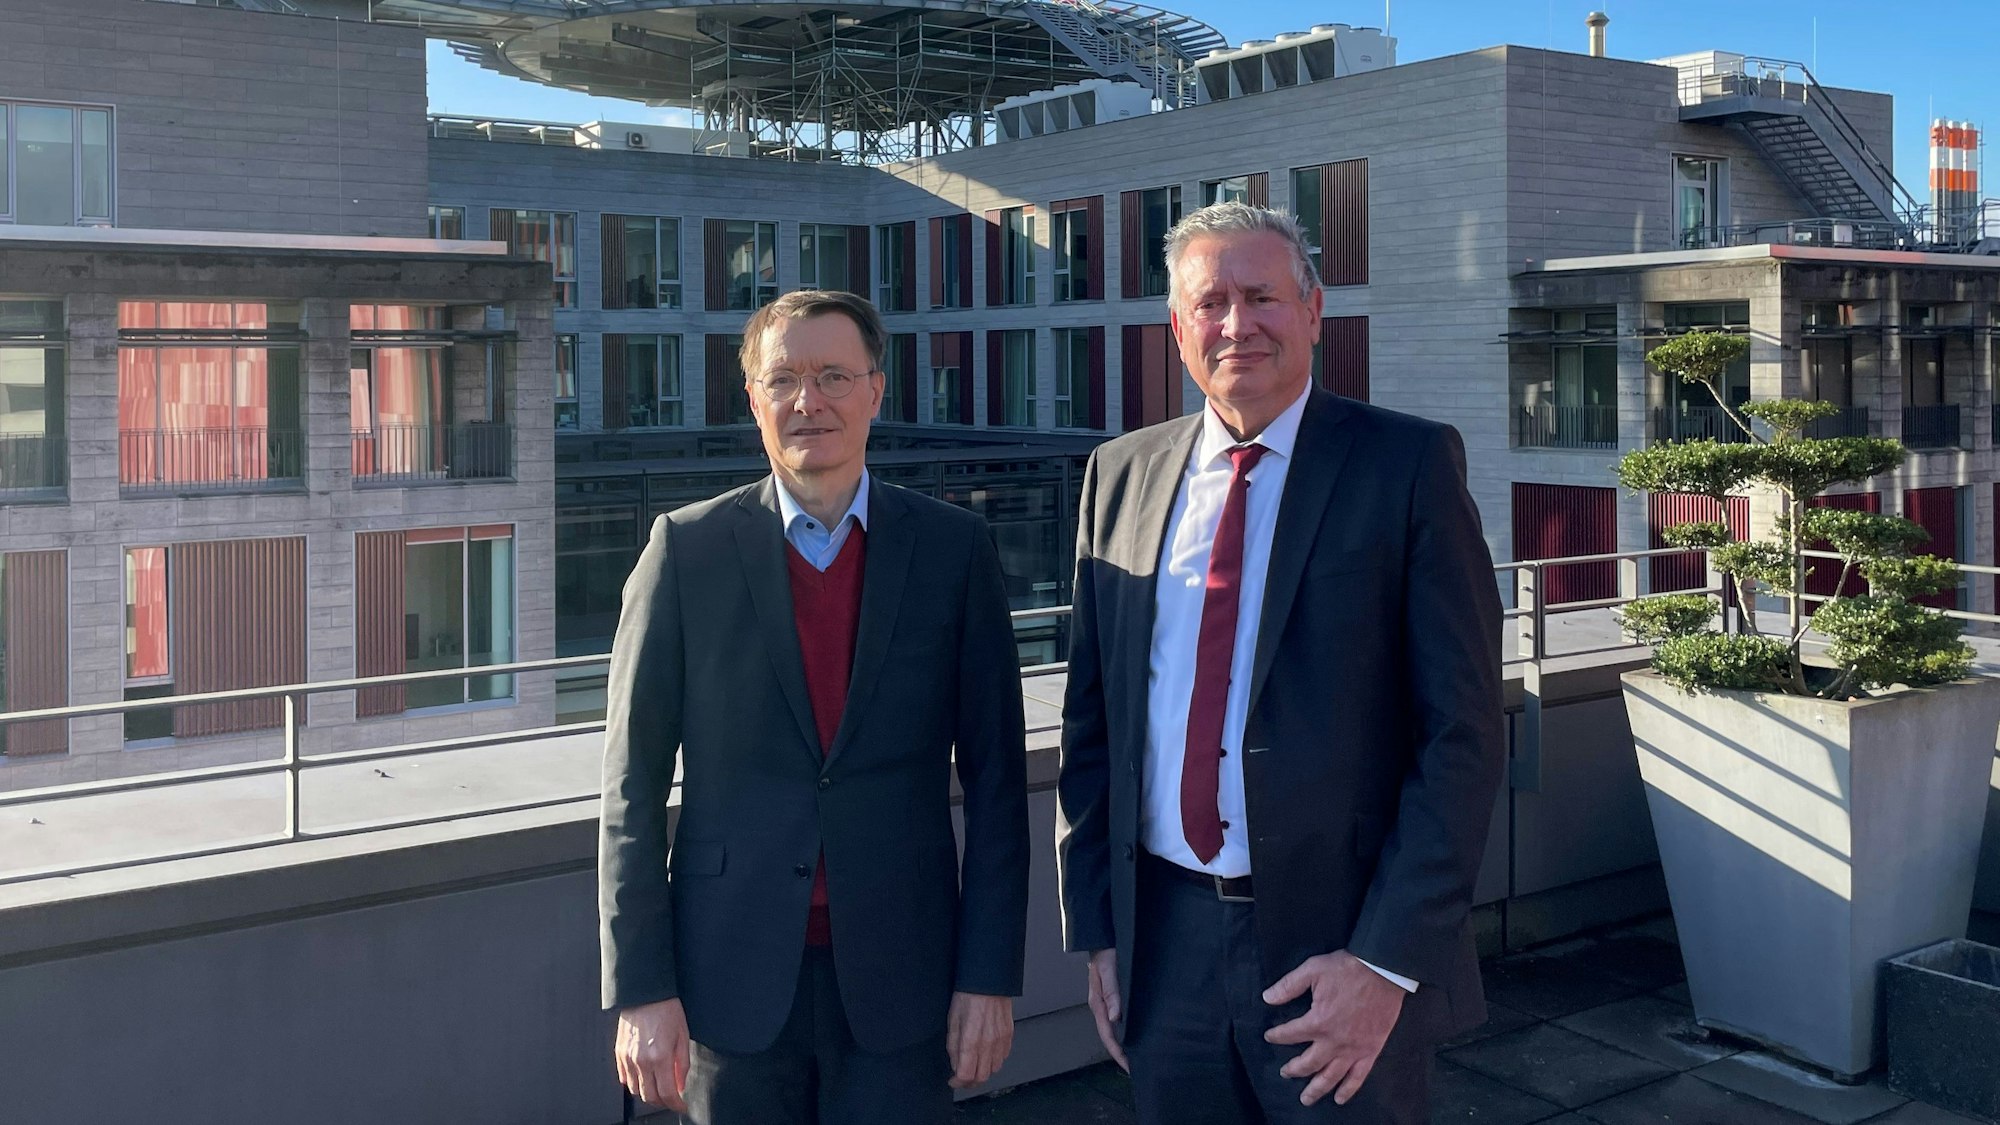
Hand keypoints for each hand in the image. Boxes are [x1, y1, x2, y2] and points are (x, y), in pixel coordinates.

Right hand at [614, 998, 691, 1111]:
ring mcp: (628, 1058)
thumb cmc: (666, 1010)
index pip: (667, 1093)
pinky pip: (624, 1078)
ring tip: (658, 1086)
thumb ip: (682, 1064)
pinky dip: (634, 1083)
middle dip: (663, 1101)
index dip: (676, 1104)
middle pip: (650, 1096)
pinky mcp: (619, 1053)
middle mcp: (642, 1061)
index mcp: (661, 1057)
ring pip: (635, 1091)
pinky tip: (644, 1077)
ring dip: (648, 1093)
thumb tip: (681, 1085)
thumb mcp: (683, 1036)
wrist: (645, 993)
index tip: (681, 1105)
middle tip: (672, 1098)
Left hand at [947, 992, 1013, 1088]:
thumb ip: (953, 1046)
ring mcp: (1001, 1040)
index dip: (957, 1082)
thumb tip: (955, 1064)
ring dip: (982, 1072)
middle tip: (962, 1077)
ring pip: (994, 1069)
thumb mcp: (952, 1021)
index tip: (952, 1080)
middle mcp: (988, 1044)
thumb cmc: (968, 996)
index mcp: (971, 1040)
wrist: (989, 981)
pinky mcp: (1009, 1035)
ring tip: (974, 1065)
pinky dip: (994, 1061)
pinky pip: (1003, 1057)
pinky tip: (986, 1053)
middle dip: (970, 1082)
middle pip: (981, 1077)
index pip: (966, 1075)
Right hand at [1084, 948, 1129, 1072]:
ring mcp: (1108, 1003)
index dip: (1117, 1052)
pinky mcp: (1115, 997)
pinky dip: (1128, 1029)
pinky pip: (1121, 1018)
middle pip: (1111, 1036)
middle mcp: (1102, 1006)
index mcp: (1098, 1004)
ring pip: (1115, 1028)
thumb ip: (1112, 992)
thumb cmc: (1106, 953)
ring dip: (1126, 1042)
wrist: (1104, 939)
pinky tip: (1138, 1032)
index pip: (1107, 1035)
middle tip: (1138, 1066)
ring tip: (1140, 1053)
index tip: (1128, 1066)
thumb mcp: (1109, 970)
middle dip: (1122, 1052)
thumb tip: (1115, 1018)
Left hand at [1262, 951, 1405, 1106]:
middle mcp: (1333, 1042)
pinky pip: (1358, 1077)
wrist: (1384, 971)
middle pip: (1308, 1064)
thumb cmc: (1348, 969)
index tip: (1270, 1036)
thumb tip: (1267, 998)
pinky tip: (1339, 1099)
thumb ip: (1288, 986)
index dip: (1276, 1036)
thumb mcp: (1312, 969)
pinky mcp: (1370, 1051)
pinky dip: (1348, 1090)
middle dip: (1293, 1070)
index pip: (1290, 1034)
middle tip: (1285, 1073)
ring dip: (1316, 1090)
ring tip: (1306, 1099)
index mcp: (1317, 1021)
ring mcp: (1353, 1049)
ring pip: (1331, 1077)